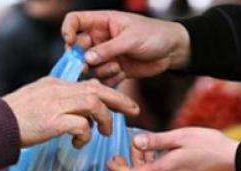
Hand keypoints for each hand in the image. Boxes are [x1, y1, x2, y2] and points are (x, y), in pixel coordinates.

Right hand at [4, 77, 138, 147]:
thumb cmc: (15, 119)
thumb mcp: (38, 101)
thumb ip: (58, 102)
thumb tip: (77, 116)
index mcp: (56, 84)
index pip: (89, 84)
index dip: (109, 93)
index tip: (121, 103)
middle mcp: (58, 90)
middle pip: (98, 89)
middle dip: (119, 100)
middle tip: (134, 111)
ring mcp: (56, 105)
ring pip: (93, 104)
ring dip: (104, 120)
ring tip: (105, 133)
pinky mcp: (53, 122)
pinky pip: (81, 125)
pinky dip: (85, 135)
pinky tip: (78, 143)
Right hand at [62, 11, 190, 85]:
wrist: (173, 51)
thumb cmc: (155, 35)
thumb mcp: (131, 39)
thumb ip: (108, 49)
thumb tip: (87, 58)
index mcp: (102, 22)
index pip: (75, 21)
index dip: (68, 31)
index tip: (70, 43)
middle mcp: (101, 38)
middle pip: (78, 49)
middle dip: (82, 59)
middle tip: (88, 66)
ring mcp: (107, 55)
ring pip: (90, 66)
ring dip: (101, 70)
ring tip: (117, 67)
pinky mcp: (115, 69)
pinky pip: (103, 79)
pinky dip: (110, 79)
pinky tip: (122, 73)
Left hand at [107, 127, 239, 170]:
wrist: (236, 164)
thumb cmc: (211, 146)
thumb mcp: (181, 136)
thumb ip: (156, 141)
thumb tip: (135, 142)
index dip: (116, 170)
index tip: (110, 160)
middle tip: (125, 154)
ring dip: (141, 170)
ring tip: (147, 149)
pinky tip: (161, 157)